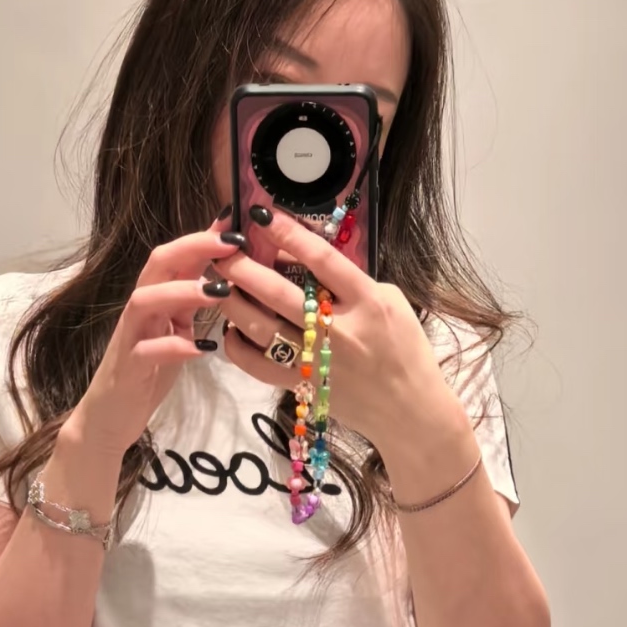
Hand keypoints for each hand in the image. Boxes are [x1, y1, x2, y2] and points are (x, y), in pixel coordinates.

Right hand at [77, 224, 235, 454]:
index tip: (238, 224)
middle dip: (194, 247)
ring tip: (218, 293)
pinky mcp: (128, 368)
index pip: (177, 255)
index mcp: (157, 296)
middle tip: (232, 244)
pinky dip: (174, 347)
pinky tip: (202, 349)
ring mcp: (131, 336)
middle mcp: (141, 309)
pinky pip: (147, 352)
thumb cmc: (149, 370)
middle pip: (158, 263)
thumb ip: (194, 299)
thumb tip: (225, 269)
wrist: (109, 416)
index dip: (205, 236)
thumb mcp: (177, 327)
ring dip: (182, 291)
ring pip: (146, 300)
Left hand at [213, 210, 460, 453]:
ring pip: (262, 328)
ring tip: (216, 283)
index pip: (322, 260)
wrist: (410, 410)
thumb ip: (352, 280)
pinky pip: (258, 366)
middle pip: (280, 293)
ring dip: (233, 302)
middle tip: (222, 250)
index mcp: (368, 302)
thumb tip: (307, 258)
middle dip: (245, 268)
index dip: (289, 234)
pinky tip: (231, 329)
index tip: (262, 215)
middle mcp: (340, 330)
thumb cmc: (405, 349)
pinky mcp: (303, 387)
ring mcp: (318, 361)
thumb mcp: (391, 301)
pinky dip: (238, 346)